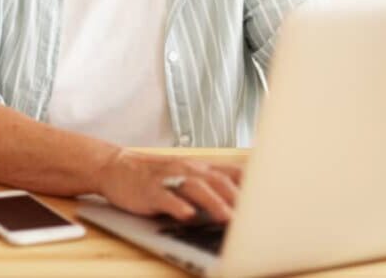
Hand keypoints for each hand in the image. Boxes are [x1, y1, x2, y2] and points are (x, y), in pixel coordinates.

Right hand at [95, 149, 241, 222]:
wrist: (115, 166)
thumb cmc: (154, 175)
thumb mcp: (185, 175)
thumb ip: (210, 185)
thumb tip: (241, 202)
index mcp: (198, 168)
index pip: (231, 173)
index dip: (251, 186)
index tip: (270, 201)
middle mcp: (187, 170)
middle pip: (217, 181)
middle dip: (237, 198)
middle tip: (254, 218)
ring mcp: (168, 179)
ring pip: (195, 188)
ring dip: (214, 202)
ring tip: (228, 218)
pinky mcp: (149, 190)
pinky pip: (165, 198)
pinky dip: (177, 206)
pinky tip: (187, 216)